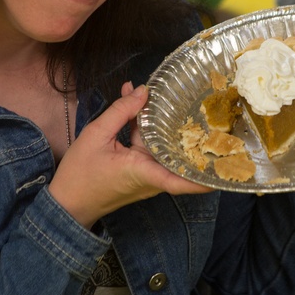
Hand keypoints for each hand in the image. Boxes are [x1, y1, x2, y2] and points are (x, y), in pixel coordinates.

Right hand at [48, 82, 211, 228]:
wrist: (66, 203)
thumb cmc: (79, 175)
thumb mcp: (96, 135)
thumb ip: (121, 111)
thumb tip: (143, 91)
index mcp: (143, 172)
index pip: (181, 180)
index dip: (206, 176)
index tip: (227, 167)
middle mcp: (151, 178)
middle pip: (178, 158)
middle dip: (194, 138)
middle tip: (211, 115)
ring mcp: (146, 177)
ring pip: (164, 150)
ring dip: (167, 127)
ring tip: (176, 100)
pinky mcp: (139, 174)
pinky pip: (150, 150)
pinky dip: (148, 130)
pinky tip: (140, 106)